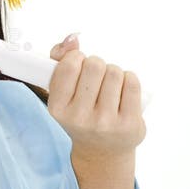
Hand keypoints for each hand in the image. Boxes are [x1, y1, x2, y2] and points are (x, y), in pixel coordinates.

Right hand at [47, 34, 145, 159]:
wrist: (102, 150)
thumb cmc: (80, 112)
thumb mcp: (62, 91)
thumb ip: (59, 58)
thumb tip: (73, 38)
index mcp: (58, 108)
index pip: (69, 65)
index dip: (76, 58)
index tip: (78, 65)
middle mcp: (80, 118)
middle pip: (94, 65)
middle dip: (97, 64)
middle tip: (96, 77)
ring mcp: (106, 122)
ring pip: (114, 72)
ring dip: (114, 73)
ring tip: (110, 86)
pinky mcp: (129, 124)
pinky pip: (132, 82)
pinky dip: (129, 79)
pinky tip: (123, 90)